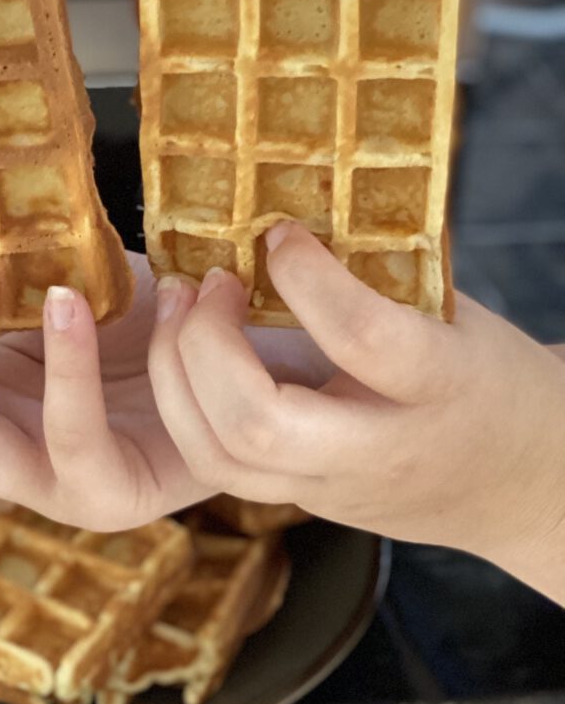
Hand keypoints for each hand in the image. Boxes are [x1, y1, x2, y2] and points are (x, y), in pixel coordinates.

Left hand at [151, 223, 564, 603]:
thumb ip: (383, 274)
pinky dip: (182, 401)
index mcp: (441, 388)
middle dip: (207, 342)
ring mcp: (330, 491)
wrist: (528, 488)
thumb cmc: (493, 381)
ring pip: (216, 456)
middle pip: (258, 423)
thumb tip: (295, 201)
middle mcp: (377, 451)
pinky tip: (185, 349)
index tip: (280, 233)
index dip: (307, 279)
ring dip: (176, 373)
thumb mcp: (460, 317)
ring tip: (180, 304)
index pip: (362, 339)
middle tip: (208, 278)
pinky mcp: (299, 503)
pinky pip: (213, 464)